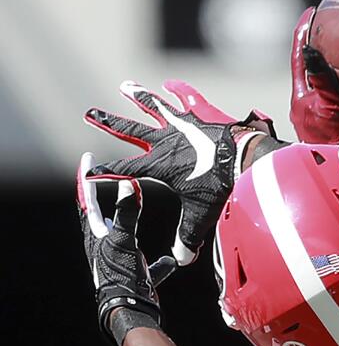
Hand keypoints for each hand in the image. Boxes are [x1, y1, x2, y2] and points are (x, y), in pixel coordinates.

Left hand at [76, 152, 172, 345]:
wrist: (130, 309)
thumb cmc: (121, 274)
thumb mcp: (124, 239)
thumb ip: (126, 212)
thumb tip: (127, 184)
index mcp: (96, 235)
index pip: (86, 200)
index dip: (86, 178)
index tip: (86, 158)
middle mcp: (104, 246)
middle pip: (101, 216)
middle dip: (104, 197)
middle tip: (109, 178)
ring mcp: (120, 261)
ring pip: (124, 237)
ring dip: (129, 223)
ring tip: (134, 210)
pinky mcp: (136, 275)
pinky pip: (149, 264)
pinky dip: (159, 261)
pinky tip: (172, 260)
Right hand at [84, 81, 273, 265]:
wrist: (243, 161)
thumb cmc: (220, 188)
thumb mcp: (200, 215)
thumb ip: (188, 237)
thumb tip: (182, 259)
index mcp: (158, 165)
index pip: (125, 170)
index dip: (106, 172)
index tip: (89, 172)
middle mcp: (164, 143)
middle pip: (130, 131)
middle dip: (108, 123)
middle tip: (88, 112)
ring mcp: (182, 128)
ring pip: (154, 109)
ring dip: (139, 98)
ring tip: (125, 86)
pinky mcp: (199, 120)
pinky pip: (184, 103)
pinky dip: (177, 93)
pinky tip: (170, 85)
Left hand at [289, 7, 338, 145]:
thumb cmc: (333, 141)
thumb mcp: (328, 105)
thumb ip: (321, 77)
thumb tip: (310, 47)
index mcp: (302, 97)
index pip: (299, 58)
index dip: (304, 34)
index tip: (311, 13)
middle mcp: (309, 104)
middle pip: (314, 67)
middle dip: (322, 45)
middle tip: (333, 25)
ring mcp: (323, 116)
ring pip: (329, 82)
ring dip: (337, 64)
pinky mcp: (338, 126)